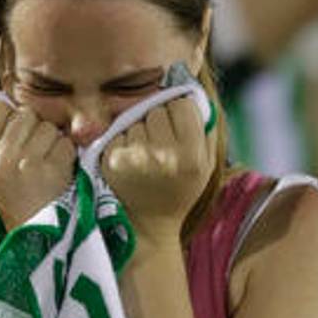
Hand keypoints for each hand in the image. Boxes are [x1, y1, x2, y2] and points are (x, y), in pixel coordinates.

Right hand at [0, 101, 75, 227]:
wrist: (35, 235)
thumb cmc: (15, 194)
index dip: (10, 116)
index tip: (15, 132)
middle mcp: (0, 159)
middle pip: (25, 114)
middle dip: (35, 128)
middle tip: (35, 152)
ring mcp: (26, 165)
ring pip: (47, 127)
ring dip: (53, 142)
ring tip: (46, 164)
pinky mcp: (51, 171)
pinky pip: (65, 143)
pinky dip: (67, 154)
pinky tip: (58, 171)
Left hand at [101, 97, 213, 246]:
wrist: (147, 225)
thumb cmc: (178, 190)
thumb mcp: (205, 166)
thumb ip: (205, 128)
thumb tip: (193, 91)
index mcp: (191, 156)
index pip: (182, 104)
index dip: (179, 112)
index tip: (177, 127)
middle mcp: (163, 155)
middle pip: (157, 109)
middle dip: (158, 120)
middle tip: (159, 144)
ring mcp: (135, 157)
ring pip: (136, 119)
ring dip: (139, 131)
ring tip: (144, 155)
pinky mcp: (112, 160)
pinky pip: (118, 131)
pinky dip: (122, 141)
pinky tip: (129, 161)